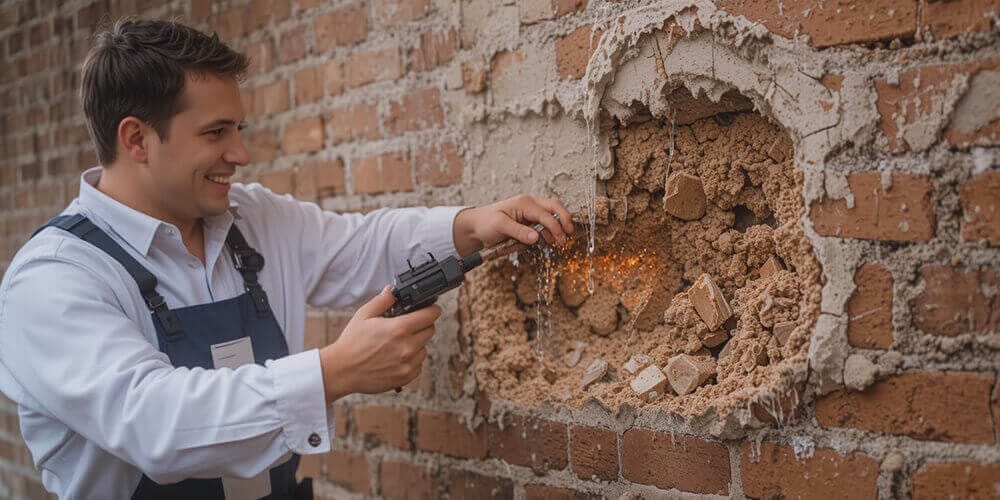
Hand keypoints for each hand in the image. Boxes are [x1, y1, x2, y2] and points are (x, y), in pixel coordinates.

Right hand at [319, 286, 440, 402]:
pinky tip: (396, 357)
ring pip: (424, 349)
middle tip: (408, 325)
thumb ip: (382, 300)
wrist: (342, 371)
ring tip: (398, 343)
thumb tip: (393, 291)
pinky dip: (412, 360)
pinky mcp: (405, 377)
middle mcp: (407, 347)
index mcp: (399, 329)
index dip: (432, 309)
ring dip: (417, 344)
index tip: (432, 309)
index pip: (430, 315)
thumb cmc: (351, 343)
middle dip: (422, 325)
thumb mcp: (364, 315)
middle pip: (430, 331)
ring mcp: (407, 364)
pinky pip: (419, 365)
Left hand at [452, 195, 574, 255]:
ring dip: (559, 225)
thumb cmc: (486, 223)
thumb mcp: (500, 226)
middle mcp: (530, 204)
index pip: (546, 214)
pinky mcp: (530, 220)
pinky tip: (549, 240)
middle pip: (555, 206)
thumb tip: (536, 237)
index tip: (559, 240)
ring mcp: (531, 211)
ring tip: (558, 242)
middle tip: (568, 235)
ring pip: (553, 212)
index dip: (555, 227)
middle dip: (565, 219)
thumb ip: (518, 232)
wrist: (477, 226)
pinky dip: (551, 229)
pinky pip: (546, 221)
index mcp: (524, 203)